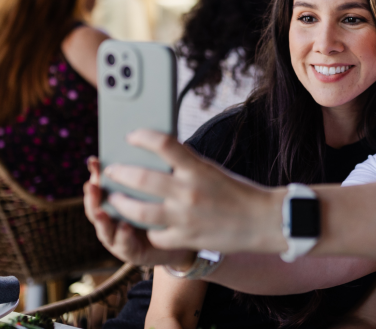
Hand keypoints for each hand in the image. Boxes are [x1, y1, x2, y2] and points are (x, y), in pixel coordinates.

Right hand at [84, 157, 194, 267]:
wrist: (182, 243)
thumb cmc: (167, 213)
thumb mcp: (158, 193)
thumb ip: (149, 177)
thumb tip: (148, 146)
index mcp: (116, 202)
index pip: (101, 186)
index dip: (96, 174)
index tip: (94, 161)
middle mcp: (113, 221)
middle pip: (95, 207)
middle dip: (92, 196)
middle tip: (93, 185)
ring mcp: (119, 238)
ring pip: (104, 229)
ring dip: (101, 220)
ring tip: (101, 211)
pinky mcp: (132, 253)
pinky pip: (125, 245)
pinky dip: (123, 237)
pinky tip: (126, 226)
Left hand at [102, 130, 288, 253]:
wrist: (264, 221)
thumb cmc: (239, 192)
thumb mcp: (213, 170)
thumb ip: (187, 164)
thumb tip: (160, 154)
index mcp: (198, 169)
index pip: (164, 143)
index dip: (143, 136)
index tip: (131, 135)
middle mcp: (189, 192)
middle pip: (141, 178)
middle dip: (119, 173)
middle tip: (111, 171)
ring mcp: (186, 218)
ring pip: (138, 210)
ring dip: (121, 204)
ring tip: (115, 200)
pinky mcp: (186, 238)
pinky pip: (155, 235)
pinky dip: (148, 230)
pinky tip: (144, 225)